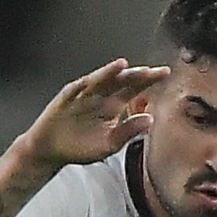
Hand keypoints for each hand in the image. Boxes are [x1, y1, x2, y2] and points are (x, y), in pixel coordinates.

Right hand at [17, 59, 166, 171]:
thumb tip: (150, 120)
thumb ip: (128, 131)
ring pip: (100, 80)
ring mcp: (83, 94)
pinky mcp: (66, 98)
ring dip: (110, 73)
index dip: (149, 80)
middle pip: (121, 81)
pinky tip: (88, 82)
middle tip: (152, 71)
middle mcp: (101, 95)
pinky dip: (83, 85)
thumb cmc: (80, 146)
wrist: (52, 149)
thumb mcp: (109, 144)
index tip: (165, 73)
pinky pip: (75, 90)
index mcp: (114, 105)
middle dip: (135, 75)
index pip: (135, 88)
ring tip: (124, 66)